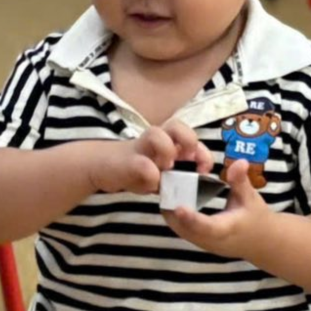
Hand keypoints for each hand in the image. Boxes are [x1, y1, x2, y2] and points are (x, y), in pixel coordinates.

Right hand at [89, 121, 214, 196]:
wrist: (105, 167)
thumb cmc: (140, 169)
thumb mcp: (165, 173)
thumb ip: (182, 174)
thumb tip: (201, 181)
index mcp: (169, 140)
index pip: (191, 136)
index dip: (202, 151)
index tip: (205, 170)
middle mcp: (156, 138)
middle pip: (176, 125)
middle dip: (188, 140)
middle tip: (189, 160)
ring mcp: (140, 146)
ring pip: (155, 133)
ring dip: (166, 149)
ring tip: (167, 168)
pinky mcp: (127, 160)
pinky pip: (141, 163)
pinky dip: (150, 174)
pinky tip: (152, 185)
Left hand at [165, 158, 274, 258]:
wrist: (262, 243)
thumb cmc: (256, 218)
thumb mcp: (251, 198)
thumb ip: (240, 181)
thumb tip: (240, 161)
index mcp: (225, 230)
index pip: (206, 227)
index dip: (191, 218)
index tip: (178, 207)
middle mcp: (211, 241)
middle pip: (184, 229)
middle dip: (172, 208)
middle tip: (165, 184)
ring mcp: (202, 244)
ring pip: (179, 229)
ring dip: (171, 211)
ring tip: (166, 188)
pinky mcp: (198, 242)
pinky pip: (181, 230)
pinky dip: (175, 216)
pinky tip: (173, 198)